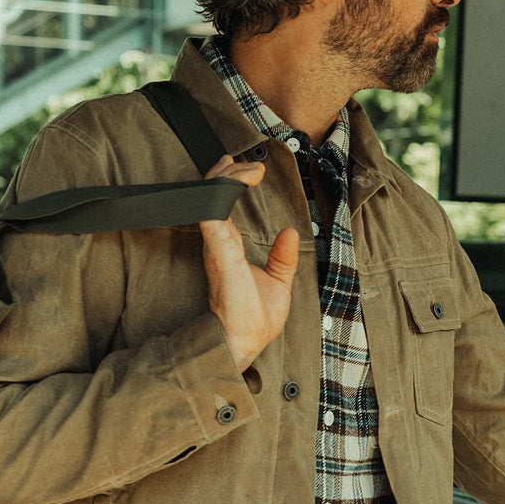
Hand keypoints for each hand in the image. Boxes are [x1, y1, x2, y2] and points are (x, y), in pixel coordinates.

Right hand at [199, 155, 299, 371]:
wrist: (244, 340)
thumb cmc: (254, 320)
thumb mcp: (278, 282)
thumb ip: (282, 258)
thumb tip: (292, 233)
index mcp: (229, 247)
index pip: (221, 206)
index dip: (230, 182)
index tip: (250, 169)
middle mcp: (218, 242)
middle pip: (211, 193)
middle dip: (226, 171)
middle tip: (250, 163)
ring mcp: (216, 243)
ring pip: (211, 194)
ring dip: (229, 174)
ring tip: (251, 167)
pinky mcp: (218, 248)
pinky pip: (213, 207)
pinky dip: (226, 187)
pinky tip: (244, 178)